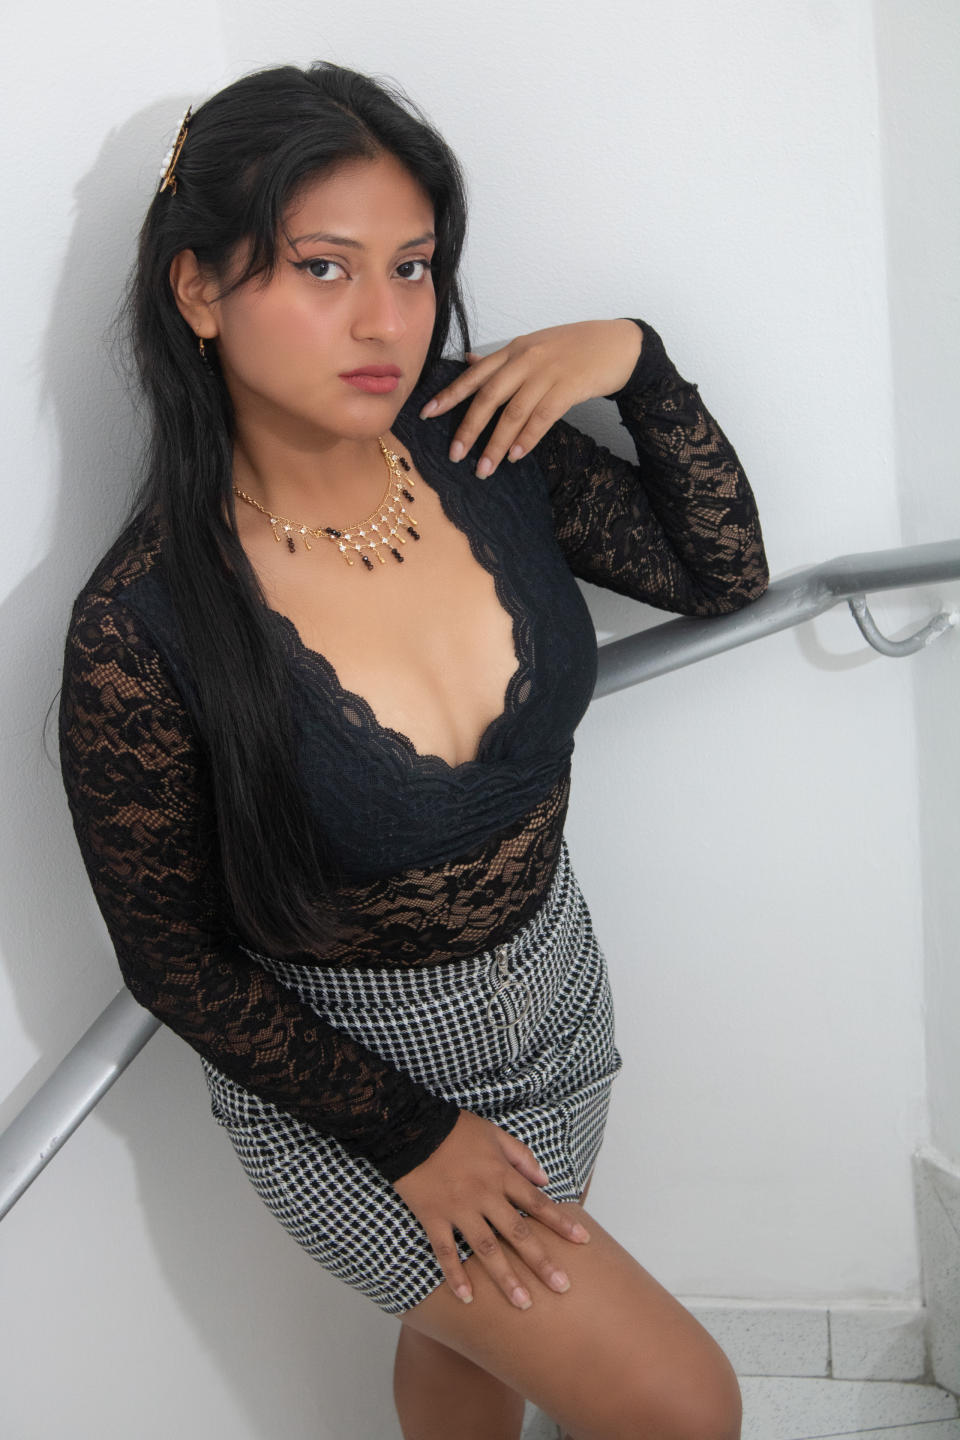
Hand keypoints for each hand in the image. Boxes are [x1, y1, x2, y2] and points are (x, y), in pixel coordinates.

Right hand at [391, 1109, 590, 1307]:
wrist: (412, 1128)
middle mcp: (484, 1196)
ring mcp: (458, 1209)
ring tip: (523, 1304)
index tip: (583, 1242)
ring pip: (486, 1249)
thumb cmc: (456, 1129)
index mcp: (501, 1175)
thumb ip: (522, 1156)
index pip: (538, 1203)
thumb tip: (546, 1179)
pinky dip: (454, 1275)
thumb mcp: (495, 1134)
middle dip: (541, 1262)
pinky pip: (444, 1251)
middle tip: (562, 1287)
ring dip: (505, 1278)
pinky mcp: (433, 1217)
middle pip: (518, 1233)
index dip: (561, 1223)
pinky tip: (466, 1299)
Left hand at [419, 319, 642, 477]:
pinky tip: (515, 456)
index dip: (449, 395)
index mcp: (513, 350)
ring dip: (496, 444)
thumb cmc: (575, 348)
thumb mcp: (534, 345)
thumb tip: (469, 361)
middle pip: (488, 397)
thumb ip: (502, 359)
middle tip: (455, 455)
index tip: (426, 413)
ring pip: (513, 413)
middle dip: (468, 428)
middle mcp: (525, 359)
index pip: (474, 374)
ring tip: (484, 469)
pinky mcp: (569, 387)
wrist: (618, 343)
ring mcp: (547, 373)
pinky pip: (542, 417)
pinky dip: (526, 439)